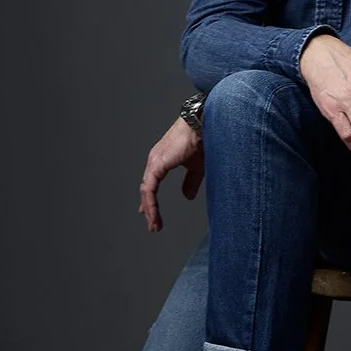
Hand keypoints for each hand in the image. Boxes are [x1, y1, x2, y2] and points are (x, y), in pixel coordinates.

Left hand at [138, 117, 204, 231]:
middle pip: (146, 188)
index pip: (151, 183)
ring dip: (149, 209)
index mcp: (162, 160)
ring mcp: (154, 161)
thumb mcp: (197, 167)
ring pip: (146, 190)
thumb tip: (187, 197)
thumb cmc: (202, 140)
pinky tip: (152, 214)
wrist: (204, 126)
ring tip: (154, 224)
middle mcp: (155, 160)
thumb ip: (191, 182)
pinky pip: (149, 188)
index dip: (150, 199)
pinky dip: (150, 202)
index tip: (150, 213)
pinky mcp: (157, 164)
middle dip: (149, 208)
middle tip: (153, 224)